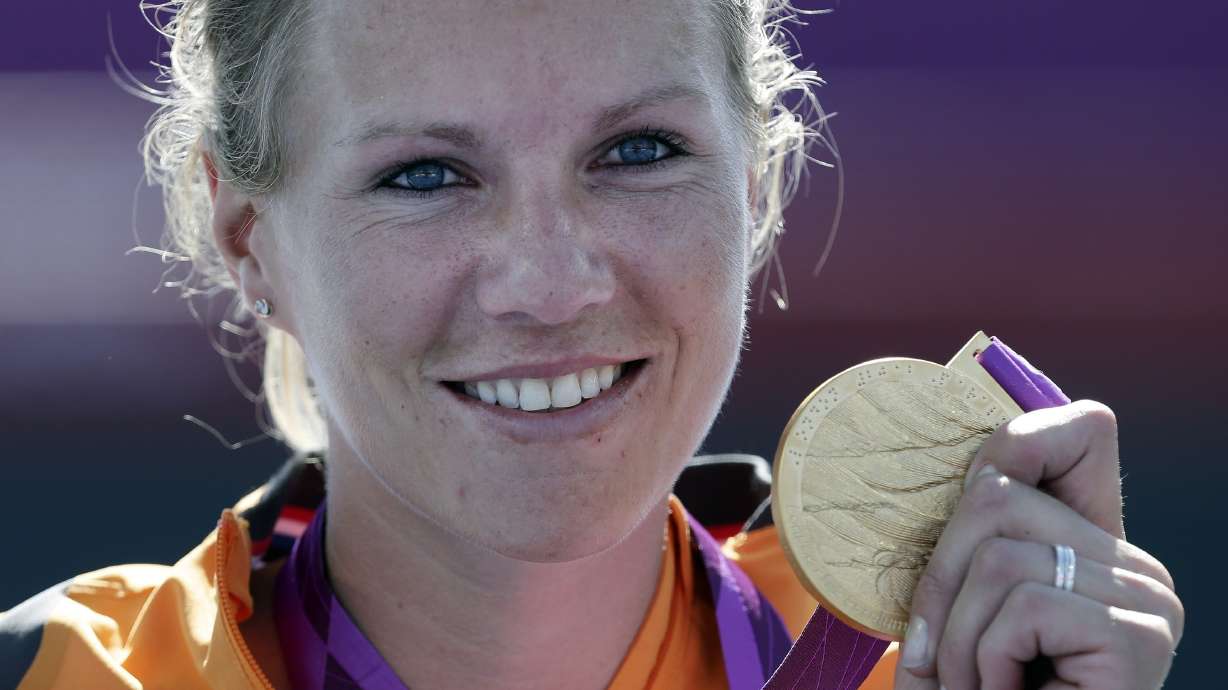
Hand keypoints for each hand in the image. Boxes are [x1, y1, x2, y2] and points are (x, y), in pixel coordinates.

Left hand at [891, 400, 1183, 689]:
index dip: (1015, 440)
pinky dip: (985, 659)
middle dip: (940, 579)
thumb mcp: (962, 614)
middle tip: (941, 656)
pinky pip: (1019, 604)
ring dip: (959, 636)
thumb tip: (947, 469)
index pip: (1083, 431)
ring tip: (978, 688)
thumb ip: (970, 549)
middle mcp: (1135, 565)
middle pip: (997, 495)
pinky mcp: (1136, 634)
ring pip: (998, 552)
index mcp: (1097, 548)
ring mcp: (1145, 598)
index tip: (968, 491)